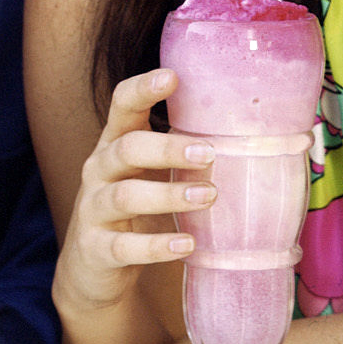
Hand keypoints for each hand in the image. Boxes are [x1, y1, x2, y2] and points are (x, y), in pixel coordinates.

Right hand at [54, 68, 212, 320]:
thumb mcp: (147, 172)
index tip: (172, 77)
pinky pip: (123, 246)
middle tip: (210, 153)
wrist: (92, 266)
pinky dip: (156, 247)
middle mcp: (99, 170)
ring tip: (208, 197)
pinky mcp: (95, 249)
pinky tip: (187, 246)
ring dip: (168, 195)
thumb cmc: (134, 207)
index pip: (121, 105)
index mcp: (115, 143)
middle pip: (127, 148)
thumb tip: (250, 133)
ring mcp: (93, 209)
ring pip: (125, 196)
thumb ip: (180, 152)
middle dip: (167, 148)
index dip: (142, 89)